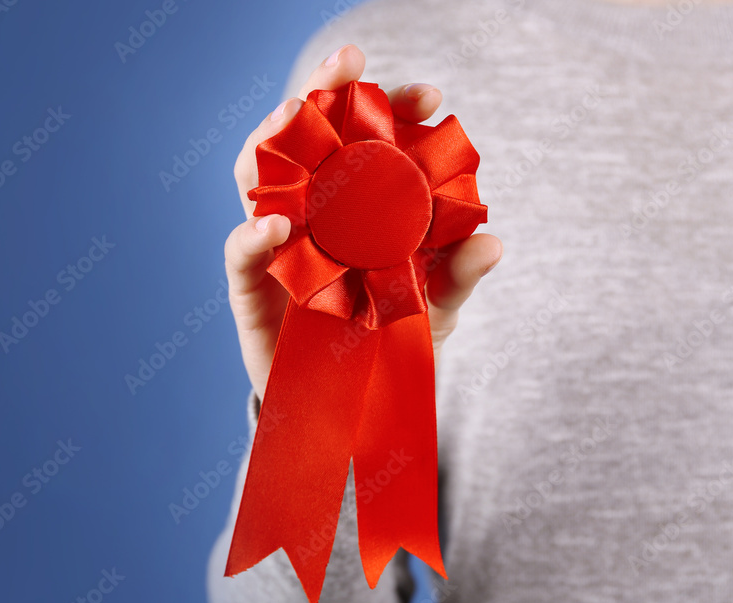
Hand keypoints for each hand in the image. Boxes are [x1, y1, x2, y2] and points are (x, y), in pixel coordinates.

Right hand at [224, 44, 501, 400]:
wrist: (353, 408)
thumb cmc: (393, 346)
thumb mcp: (434, 310)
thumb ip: (455, 278)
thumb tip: (492, 242)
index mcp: (356, 207)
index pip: (366, 143)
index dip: (390, 111)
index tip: (425, 97)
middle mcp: (312, 214)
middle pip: (306, 140)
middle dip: (322, 93)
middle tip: (349, 63)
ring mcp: (276, 245)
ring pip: (257, 175)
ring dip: (270, 139)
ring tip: (294, 116)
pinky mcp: (247, 288)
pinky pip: (239, 253)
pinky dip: (251, 236)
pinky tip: (273, 227)